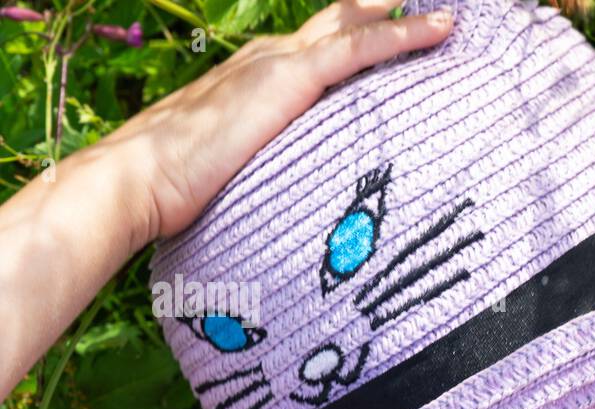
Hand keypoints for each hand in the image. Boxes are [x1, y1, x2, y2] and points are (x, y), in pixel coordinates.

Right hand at [99, 0, 453, 242]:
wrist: (141, 179)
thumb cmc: (177, 187)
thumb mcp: (235, 169)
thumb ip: (265, 166)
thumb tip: (291, 200)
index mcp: (257, 78)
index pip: (318, 49)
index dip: (356, 36)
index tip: (395, 30)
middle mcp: (270, 59)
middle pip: (341, 24)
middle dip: (382, 13)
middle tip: (431, 9)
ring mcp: (281, 63)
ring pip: (357, 28)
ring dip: (404, 19)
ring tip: (449, 14)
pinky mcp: (292, 77)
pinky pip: (361, 47)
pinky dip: (402, 34)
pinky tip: (439, 29)